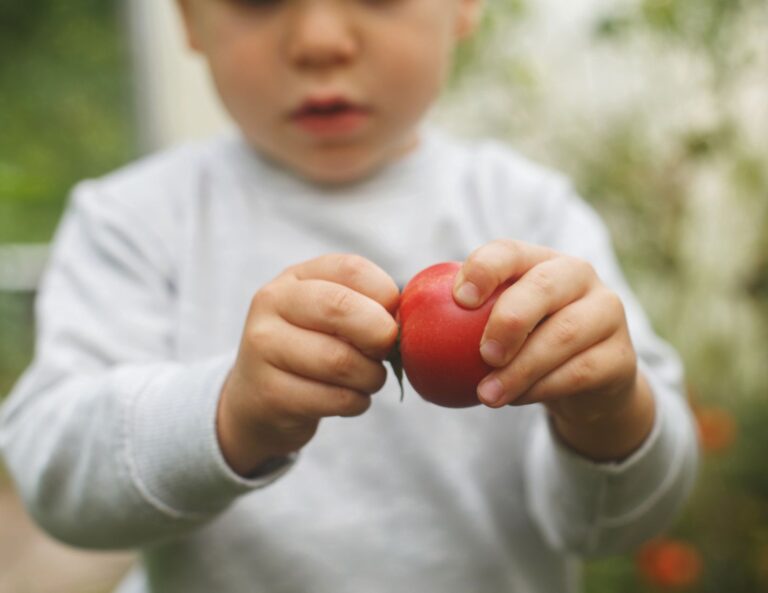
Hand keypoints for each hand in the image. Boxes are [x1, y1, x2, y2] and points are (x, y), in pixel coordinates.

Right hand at [218, 254, 398, 475]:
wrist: (255, 401)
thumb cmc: (312, 351)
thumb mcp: (330, 318)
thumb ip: (366, 308)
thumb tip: (410, 322)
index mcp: (296, 277)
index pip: (352, 269)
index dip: (386, 295)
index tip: (394, 318)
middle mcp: (272, 303)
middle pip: (340, 308)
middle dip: (379, 334)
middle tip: (387, 352)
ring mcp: (263, 347)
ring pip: (339, 360)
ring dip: (371, 377)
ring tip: (370, 379)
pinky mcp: (268, 392)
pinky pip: (333, 398)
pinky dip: (356, 402)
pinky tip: (352, 399)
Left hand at [453, 239, 654, 460]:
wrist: (586, 382)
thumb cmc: (525, 346)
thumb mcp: (497, 326)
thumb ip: (461, 322)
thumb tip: (399, 333)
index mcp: (539, 260)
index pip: (510, 251)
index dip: (484, 270)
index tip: (460, 300)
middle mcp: (578, 276)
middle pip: (543, 287)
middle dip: (508, 321)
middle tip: (482, 356)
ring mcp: (606, 313)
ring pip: (562, 335)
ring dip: (520, 369)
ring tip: (487, 396)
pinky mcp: (621, 355)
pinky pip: (579, 372)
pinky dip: (542, 389)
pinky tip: (516, 400)